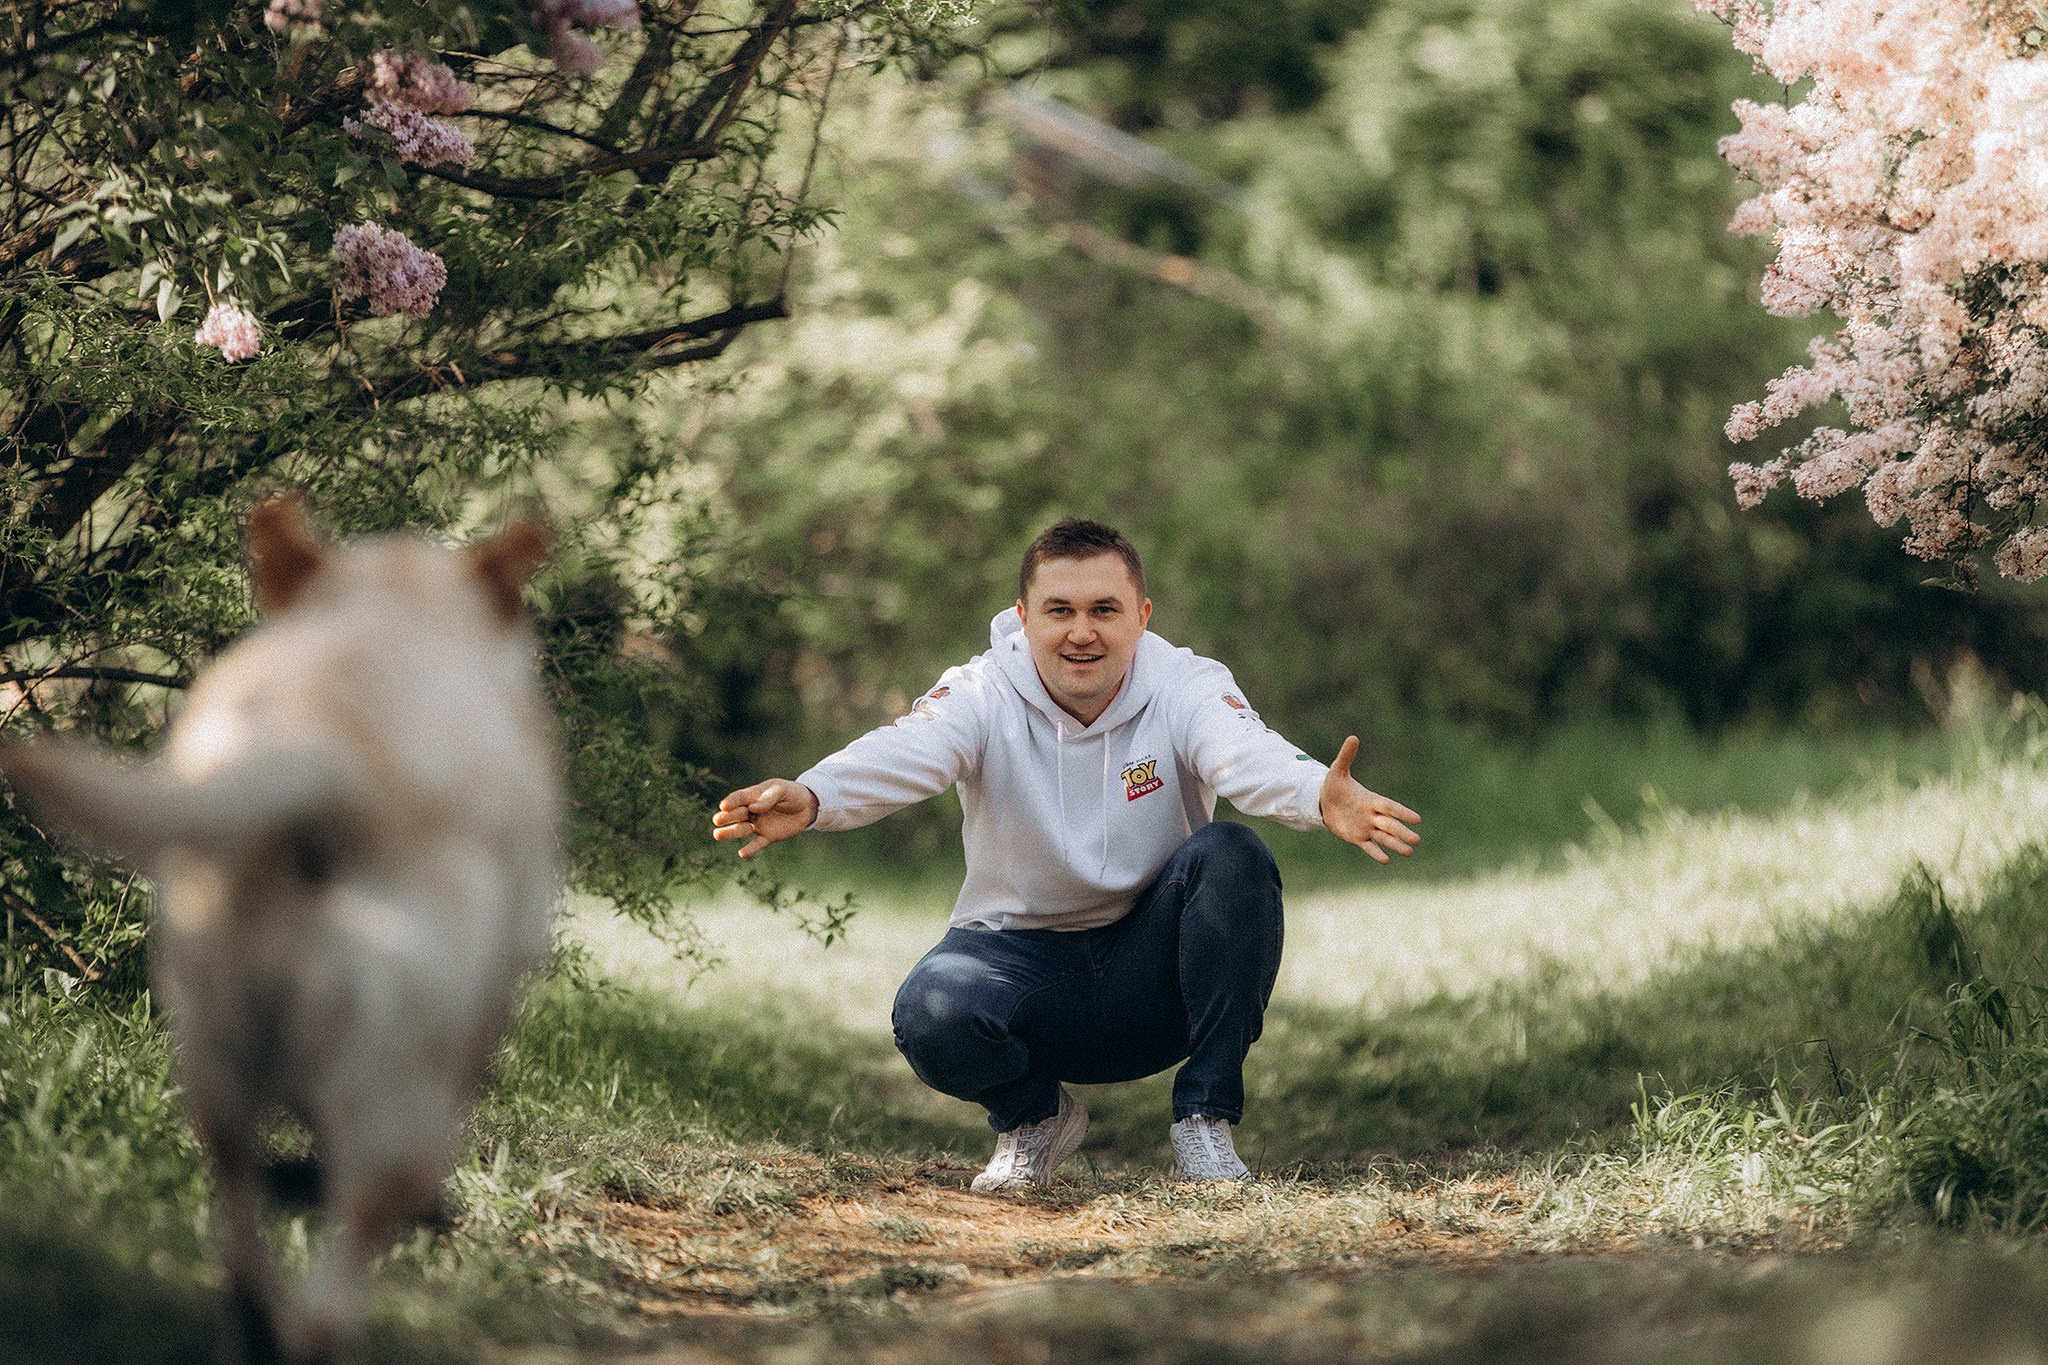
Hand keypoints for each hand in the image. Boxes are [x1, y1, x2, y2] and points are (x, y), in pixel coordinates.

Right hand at [710, 779, 818, 858]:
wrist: (807, 807)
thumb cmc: (792, 793)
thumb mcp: (782, 790)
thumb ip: (768, 798)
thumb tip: (754, 808)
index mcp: (754, 795)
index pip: (739, 798)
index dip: (731, 802)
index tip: (724, 806)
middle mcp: (752, 811)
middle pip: (737, 814)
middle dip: (727, 817)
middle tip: (717, 820)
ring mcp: (759, 824)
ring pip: (742, 829)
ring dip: (730, 832)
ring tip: (717, 835)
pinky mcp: (767, 836)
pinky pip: (757, 843)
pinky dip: (750, 849)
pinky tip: (742, 854)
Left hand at [1318, 735, 1419, 863]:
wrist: (1325, 802)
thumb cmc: (1334, 786)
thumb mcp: (1337, 771)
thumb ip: (1346, 756)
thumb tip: (1353, 737)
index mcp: (1371, 800)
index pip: (1389, 807)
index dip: (1402, 812)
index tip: (1417, 819)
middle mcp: (1372, 815)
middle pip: (1390, 825)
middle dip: (1402, 832)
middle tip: (1417, 840)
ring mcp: (1366, 827)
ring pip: (1383, 838)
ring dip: (1396, 845)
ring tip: (1410, 852)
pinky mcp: (1357, 838)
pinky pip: (1369, 847)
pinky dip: (1376, 853)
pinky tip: (1387, 861)